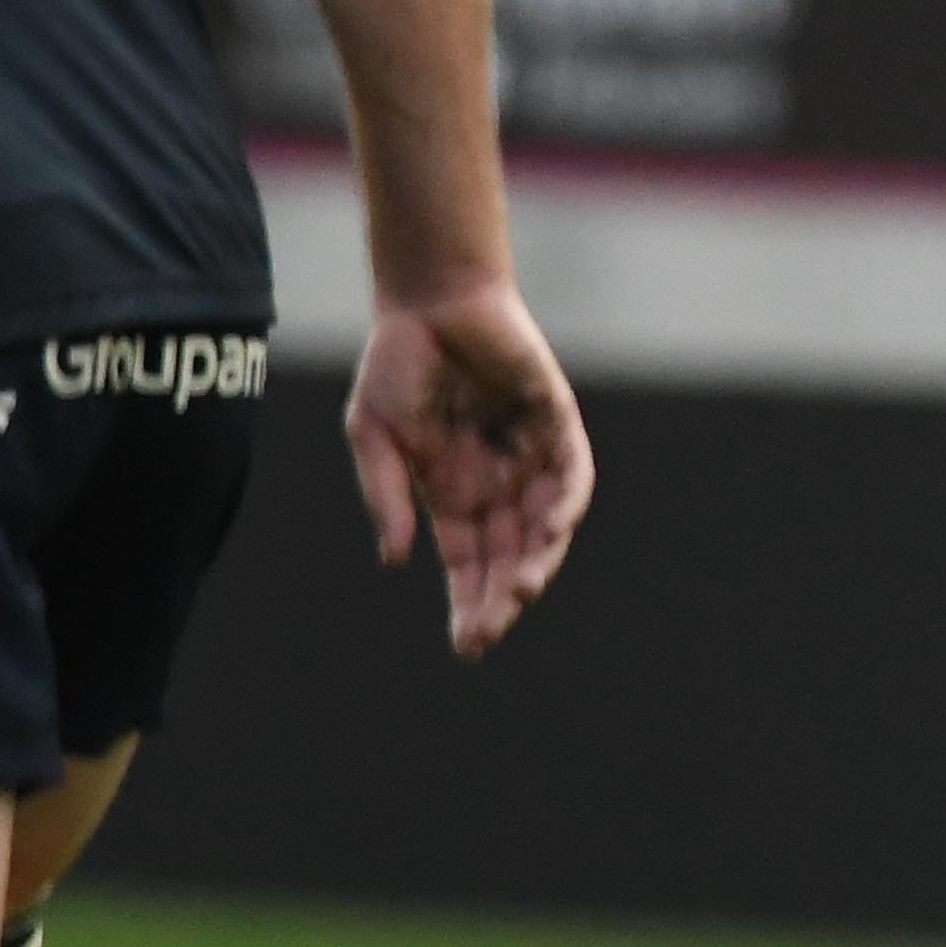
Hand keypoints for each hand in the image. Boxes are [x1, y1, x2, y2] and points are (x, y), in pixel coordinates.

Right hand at [347, 287, 595, 657]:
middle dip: (502, 597)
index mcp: (453, 496)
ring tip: (522, 592)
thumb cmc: (396, 366)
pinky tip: (551, 530)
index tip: (469, 646)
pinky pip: (571, 475)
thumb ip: (386, 495)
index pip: (470, 565)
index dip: (471, 604)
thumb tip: (395, 559)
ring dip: (537, 560)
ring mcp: (529, 456)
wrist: (429, 301)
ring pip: (544, 526)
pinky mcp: (556, 424)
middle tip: (491, 632)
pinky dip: (565, 505)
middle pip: (510, 556)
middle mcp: (496, 484)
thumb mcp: (373, 436)